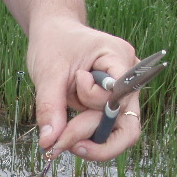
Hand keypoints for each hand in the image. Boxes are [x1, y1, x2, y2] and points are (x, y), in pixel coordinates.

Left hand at [27, 16, 140, 160]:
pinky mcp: (112, 105)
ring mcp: (123, 95)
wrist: (55, 32)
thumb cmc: (54, 43)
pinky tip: (67, 132)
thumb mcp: (47, 73)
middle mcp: (129, 79)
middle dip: (96, 141)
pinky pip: (107, 130)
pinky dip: (88, 136)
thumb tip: (49, 142)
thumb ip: (50, 108)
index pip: (117, 99)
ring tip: (61, 136)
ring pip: (118, 133)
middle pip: (127, 126)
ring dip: (90, 140)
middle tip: (63, 144)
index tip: (69, 94)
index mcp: (119, 59)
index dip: (93, 106)